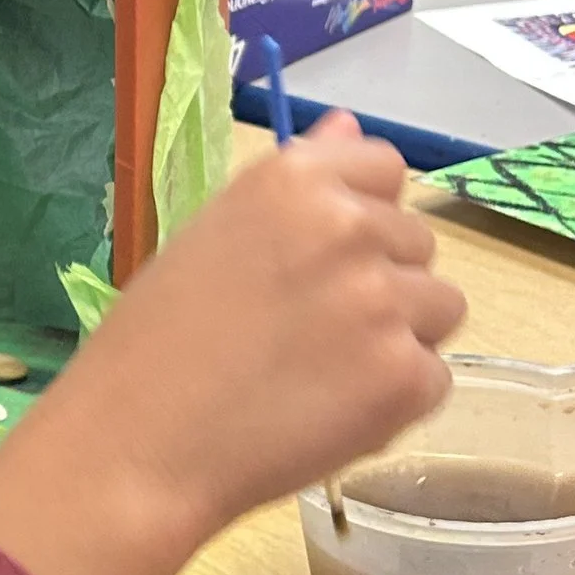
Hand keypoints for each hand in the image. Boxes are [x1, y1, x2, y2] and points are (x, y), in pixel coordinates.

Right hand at [0, 120, 464, 574]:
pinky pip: (433, 378)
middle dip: (380, 284)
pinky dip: (394, 404)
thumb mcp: (212, 236)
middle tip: (305, 335)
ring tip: (320, 377)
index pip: (384, 169)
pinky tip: (327, 416)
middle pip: (418, 243)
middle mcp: (349, 227)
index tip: (325, 261)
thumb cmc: (152, 347)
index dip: (363, 216)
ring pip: (438, 309)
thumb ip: (296, 191)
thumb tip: (349, 127)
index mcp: (294, 181)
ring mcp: (384, 302)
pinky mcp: (407, 377)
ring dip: (399, 340)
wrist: (136, 448)